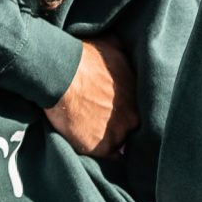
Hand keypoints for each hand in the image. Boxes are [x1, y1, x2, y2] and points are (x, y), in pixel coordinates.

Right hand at [47, 37, 136, 159]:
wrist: (61, 73)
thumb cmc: (83, 55)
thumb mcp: (112, 44)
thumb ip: (123, 53)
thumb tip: (125, 49)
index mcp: (138, 93)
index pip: (139, 108)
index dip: (126, 109)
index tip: (116, 108)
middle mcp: (133, 115)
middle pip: (131, 127)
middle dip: (120, 125)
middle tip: (102, 120)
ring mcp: (118, 133)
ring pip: (119, 143)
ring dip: (110, 140)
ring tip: (92, 131)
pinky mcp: (101, 147)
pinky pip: (107, 157)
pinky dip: (98, 151)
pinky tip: (88, 141)